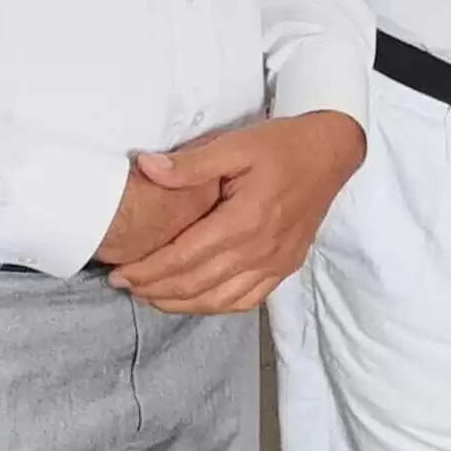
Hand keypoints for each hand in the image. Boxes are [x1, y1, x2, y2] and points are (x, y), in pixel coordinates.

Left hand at [107, 110, 367, 314]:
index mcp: (246, 219)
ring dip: (180, 304)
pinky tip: (195, 300)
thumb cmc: (283, 145)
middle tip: (124, 285)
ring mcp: (276, 262)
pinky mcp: (285, 266)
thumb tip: (146, 167)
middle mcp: (261, 249)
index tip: (118, 273)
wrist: (331, 152)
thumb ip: (190, 164)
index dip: (147, 270)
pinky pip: (246, 300)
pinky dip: (215, 306)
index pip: (184, 258)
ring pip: (219, 300)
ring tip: (151, 295)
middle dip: (154, 289)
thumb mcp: (236, 144)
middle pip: (196, 284)